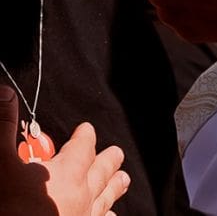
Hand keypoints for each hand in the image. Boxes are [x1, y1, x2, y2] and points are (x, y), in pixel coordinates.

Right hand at [0, 86, 127, 215]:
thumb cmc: (8, 206)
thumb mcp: (0, 164)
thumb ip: (3, 128)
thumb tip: (5, 94)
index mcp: (68, 173)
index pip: (82, 147)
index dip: (84, 136)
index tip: (86, 129)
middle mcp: (84, 194)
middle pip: (103, 170)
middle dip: (108, 158)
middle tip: (116, 152)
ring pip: (107, 196)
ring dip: (115, 185)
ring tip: (123, 178)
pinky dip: (107, 215)